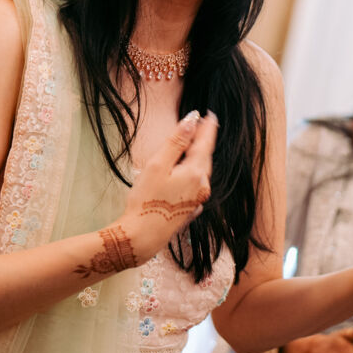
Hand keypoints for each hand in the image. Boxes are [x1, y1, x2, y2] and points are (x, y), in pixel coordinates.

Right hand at [120, 110, 216, 263]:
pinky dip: (192, 175)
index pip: (206, 143)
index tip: (211, 115)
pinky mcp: (190, 210)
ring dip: (198, 158)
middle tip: (202, 125)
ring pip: (201, 172)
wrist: (142, 237)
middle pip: (205, 158)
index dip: (208, 128)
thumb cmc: (146, 201)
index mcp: (195, 173)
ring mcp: (197, 200)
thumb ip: (177, 141)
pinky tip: (185, 174)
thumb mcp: (158, 165)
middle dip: (203, 141)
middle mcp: (201, 187)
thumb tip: (193, 119)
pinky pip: (195, 186)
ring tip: (192, 146)